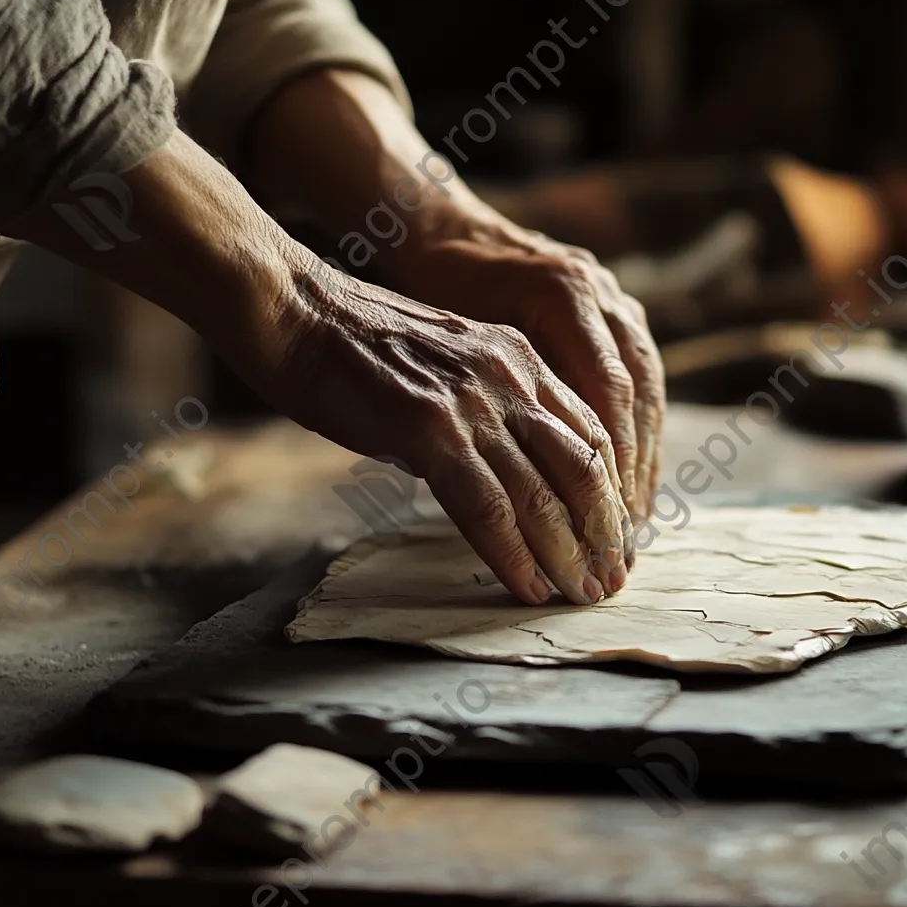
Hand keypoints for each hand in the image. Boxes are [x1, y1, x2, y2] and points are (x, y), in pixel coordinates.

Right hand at [6, 132, 630, 606]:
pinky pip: (488, 507)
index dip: (612, 493)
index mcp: (518, 359)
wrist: (292, 311)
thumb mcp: (442, 369)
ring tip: (581, 595)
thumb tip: (494, 473)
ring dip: (569, 554)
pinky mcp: (430, 430)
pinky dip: (513, 555)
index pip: (592, 434)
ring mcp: (472, 403)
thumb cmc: (354, 346)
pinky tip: (526, 586)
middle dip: (605, 533)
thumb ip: (479, 412)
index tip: (614, 536)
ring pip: (546, 494)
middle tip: (610, 580)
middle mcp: (510, 377)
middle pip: (586, 468)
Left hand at [384, 225, 664, 518]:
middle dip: (636, 466)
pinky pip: (638, 377)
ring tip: (637, 517)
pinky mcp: (613, 313)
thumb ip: (496, 387)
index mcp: (563, 294)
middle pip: (637, 391)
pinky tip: (631, 475)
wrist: (447, 230)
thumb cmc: (439, 285)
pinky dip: (637, 428)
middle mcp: (600, 294)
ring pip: (646, 388)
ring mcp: (613, 299)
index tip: (604, 515)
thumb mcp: (458, 334)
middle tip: (627, 529)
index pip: (607, 388)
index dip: (611, 456)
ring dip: (644, 453)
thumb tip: (521, 474)